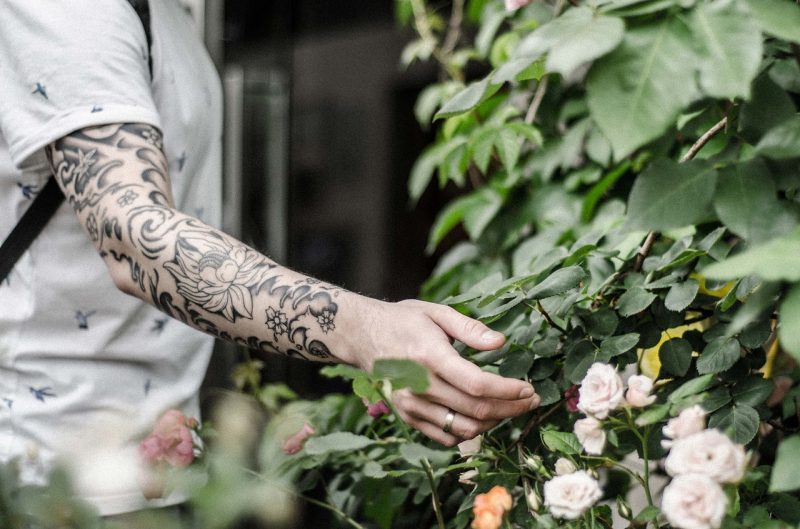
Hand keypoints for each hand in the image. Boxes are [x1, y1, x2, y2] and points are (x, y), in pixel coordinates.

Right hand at [344, 298, 539, 445]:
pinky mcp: (407, 416)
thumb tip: (501, 343)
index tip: (528, 389)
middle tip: (530, 400)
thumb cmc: (402, 320)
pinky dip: (469, 431)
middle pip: (476, 409)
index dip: (509, 391)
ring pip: (464, 428)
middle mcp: (420, 385)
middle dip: (511, 408)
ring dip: (494, 423)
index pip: (478, 384)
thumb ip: (470, 329)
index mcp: (431, 356)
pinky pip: (445, 435)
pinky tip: (482, 417)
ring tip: (509, 409)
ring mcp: (412, 405)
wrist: (361, 335)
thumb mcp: (436, 313)